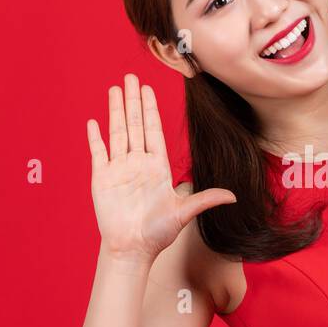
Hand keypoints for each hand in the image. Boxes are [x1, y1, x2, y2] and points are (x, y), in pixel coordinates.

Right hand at [86, 74, 235, 260]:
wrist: (133, 249)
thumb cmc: (158, 233)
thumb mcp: (184, 212)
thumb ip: (205, 199)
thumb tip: (234, 196)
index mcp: (157, 167)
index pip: (153, 130)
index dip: (151, 109)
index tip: (148, 89)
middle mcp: (137, 163)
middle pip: (135, 125)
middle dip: (133, 100)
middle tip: (130, 77)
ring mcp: (118, 169)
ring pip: (117, 132)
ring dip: (116, 111)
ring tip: (114, 89)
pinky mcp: (102, 179)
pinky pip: (98, 153)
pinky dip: (95, 138)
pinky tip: (94, 121)